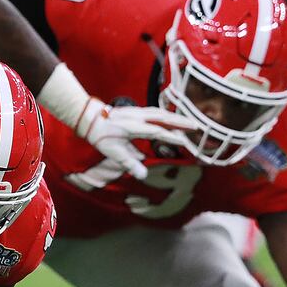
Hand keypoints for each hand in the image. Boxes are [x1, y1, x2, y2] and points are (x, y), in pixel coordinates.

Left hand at [77, 101, 196, 180]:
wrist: (90, 119)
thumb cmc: (101, 137)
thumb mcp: (113, 152)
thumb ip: (129, 163)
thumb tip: (143, 176)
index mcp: (132, 127)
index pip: (155, 131)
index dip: (170, 136)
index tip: (184, 141)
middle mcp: (136, 116)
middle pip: (162, 117)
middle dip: (180, 122)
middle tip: (197, 127)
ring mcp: (137, 111)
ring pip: (160, 113)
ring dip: (176, 117)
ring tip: (190, 122)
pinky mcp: (136, 110)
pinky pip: (156, 111)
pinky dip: (167, 115)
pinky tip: (174, 119)